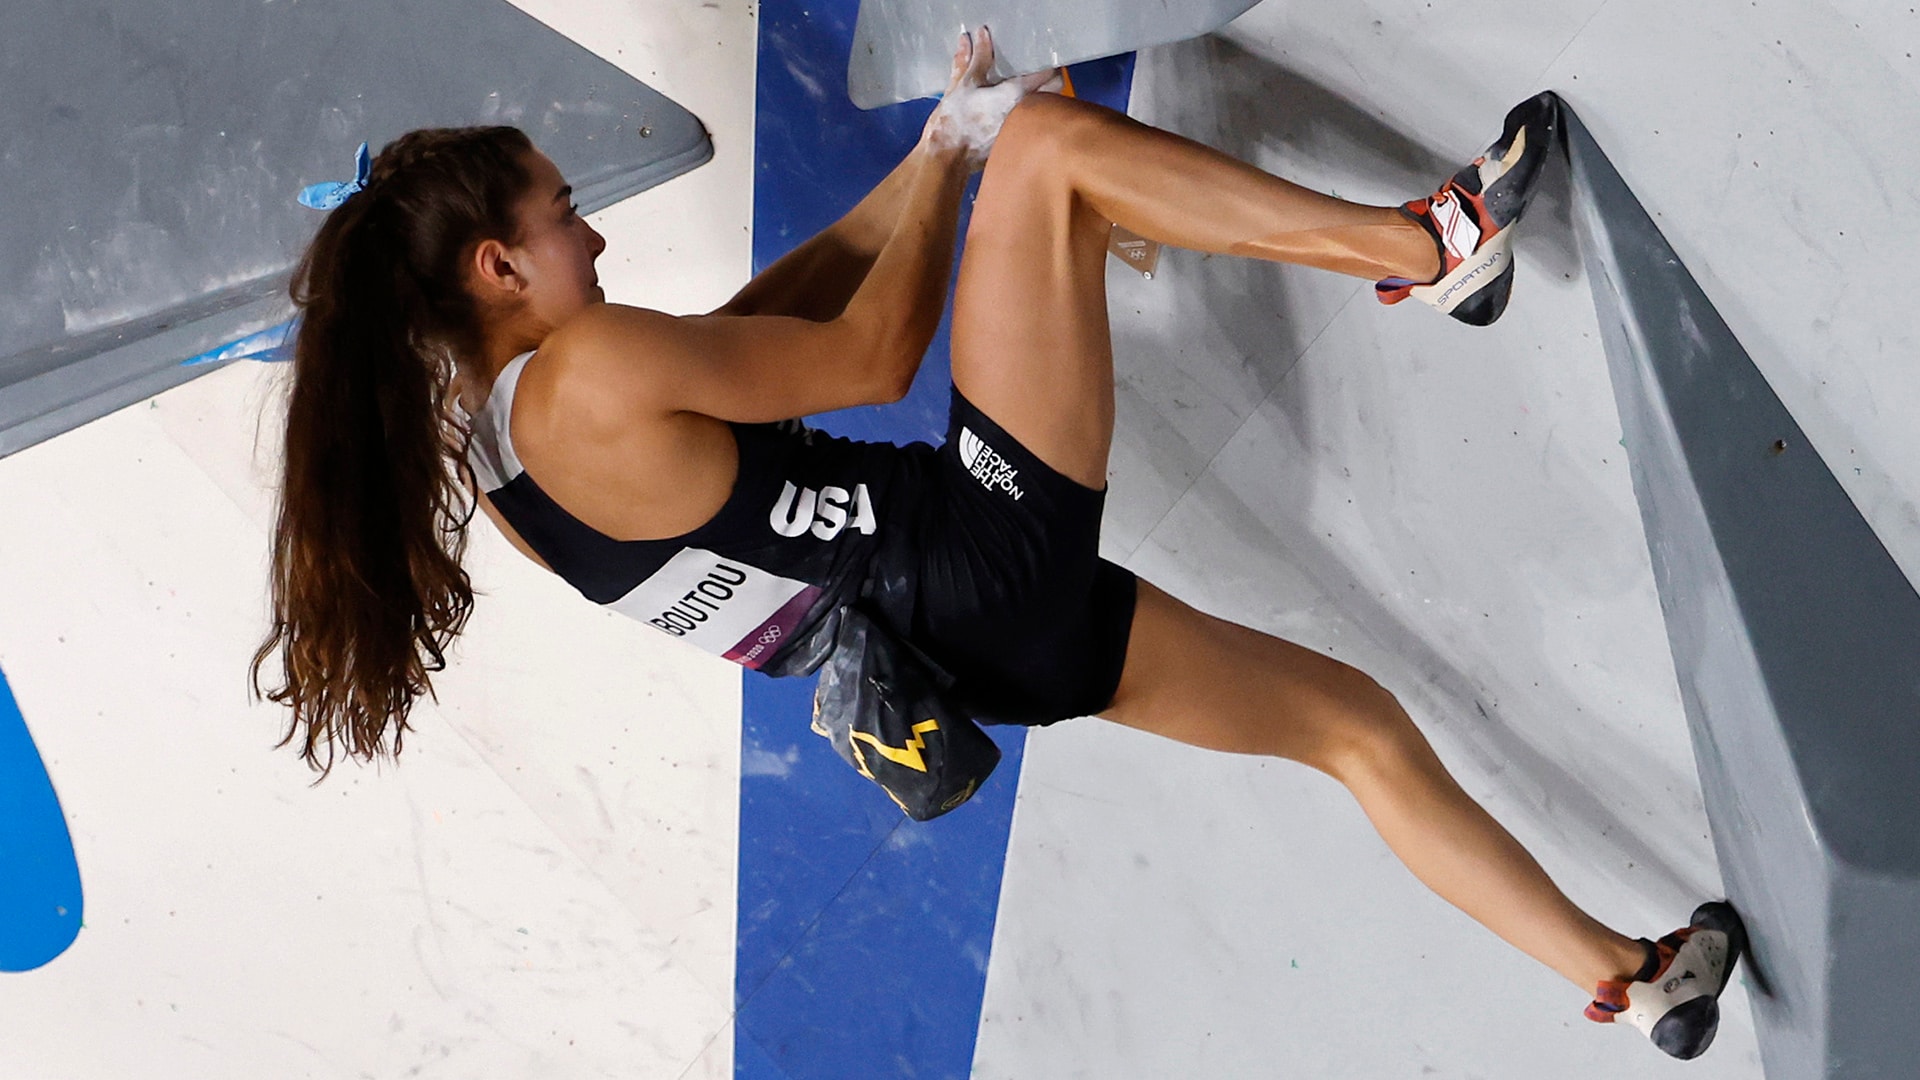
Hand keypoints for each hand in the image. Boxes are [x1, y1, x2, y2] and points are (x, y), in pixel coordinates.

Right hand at [920, 25, 1059, 169]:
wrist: (948, 158)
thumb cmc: (954, 122)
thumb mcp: (963, 84)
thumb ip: (976, 58)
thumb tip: (979, 36)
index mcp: (1016, 94)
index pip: (1050, 73)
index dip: (1047, 62)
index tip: (1038, 57)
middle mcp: (1026, 112)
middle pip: (1055, 90)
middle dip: (1050, 78)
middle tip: (1034, 71)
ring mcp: (1025, 129)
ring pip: (1046, 106)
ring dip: (1041, 96)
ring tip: (1022, 90)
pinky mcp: (1018, 142)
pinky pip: (1034, 122)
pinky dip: (1030, 114)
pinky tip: (1011, 111)